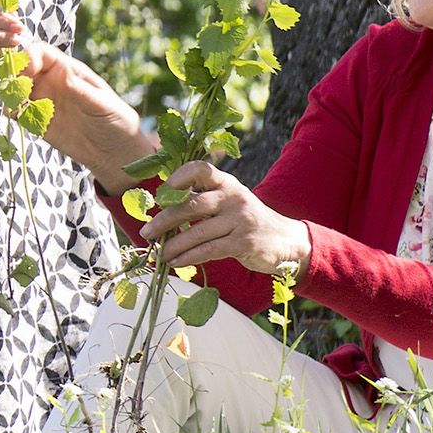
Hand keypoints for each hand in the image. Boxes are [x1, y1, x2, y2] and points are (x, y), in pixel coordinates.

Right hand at [19, 41, 155, 179]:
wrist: (114, 153)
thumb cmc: (115, 121)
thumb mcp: (101, 105)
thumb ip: (80, 89)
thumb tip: (62, 69)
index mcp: (67, 70)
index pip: (41, 53)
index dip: (28, 58)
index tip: (25, 73)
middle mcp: (51, 82)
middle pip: (22, 68)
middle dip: (12, 75)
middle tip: (12, 91)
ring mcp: (42, 101)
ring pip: (16, 89)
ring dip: (9, 94)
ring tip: (14, 106)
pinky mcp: (36, 120)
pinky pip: (17, 111)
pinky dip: (11, 111)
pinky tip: (17, 117)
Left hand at [140, 159, 312, 278]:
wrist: (285, 240)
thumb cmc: (245, 220)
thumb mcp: (229, 202)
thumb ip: (202, 200)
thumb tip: (160, 211)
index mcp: (226, 182)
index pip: (200, 169)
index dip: (178, 177)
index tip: (160, 193)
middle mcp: (234, 197)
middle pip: (191, 205)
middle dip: (164, 220)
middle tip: (146, 233)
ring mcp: (240, 219)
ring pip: (197, 232)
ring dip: (173, 244)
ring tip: (159, 254)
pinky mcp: (244, 242)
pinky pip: (209, 250)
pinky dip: (188, 257)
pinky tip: (175, 263)